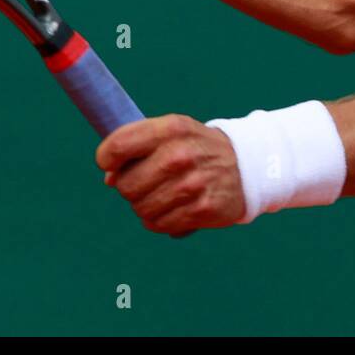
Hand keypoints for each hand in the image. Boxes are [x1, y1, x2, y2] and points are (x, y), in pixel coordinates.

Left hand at [96, 115, 246, 234]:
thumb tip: (110, 178)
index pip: (118, 145)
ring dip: (146, 206)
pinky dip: (162, 220)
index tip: (111, 163)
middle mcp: (181, 155)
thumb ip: (136, 146)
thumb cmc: (196, 148)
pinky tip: (176, 207)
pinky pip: (159, 225)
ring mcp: (192, 184)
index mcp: (170, 129)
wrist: (247, 166)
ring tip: (164, 194)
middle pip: (126, 186)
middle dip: (130, 186)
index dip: (107, 158)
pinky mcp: (201, 210)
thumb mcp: (171, 133)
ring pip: (140, 209)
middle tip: (148, 180)